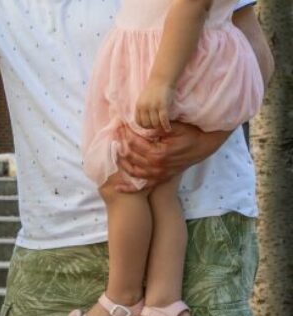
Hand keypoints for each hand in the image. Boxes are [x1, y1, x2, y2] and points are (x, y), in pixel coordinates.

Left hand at [115, 122, 230, 191]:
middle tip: (114, 136)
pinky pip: (143, 186)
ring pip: (133, 171)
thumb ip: (157, 127)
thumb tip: (140, 125)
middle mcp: (156, 166)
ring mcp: (158, 174)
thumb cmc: (190, 134)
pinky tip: (117, 187)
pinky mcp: (160, 179)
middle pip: (131, 156)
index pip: (134, 143)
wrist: (204, 147)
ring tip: (114, 153)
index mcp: (158, 152)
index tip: (119, 126)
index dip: (125, 134)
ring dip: (121, 163)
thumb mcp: (175, 127)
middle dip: (120, 145)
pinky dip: (129, 188)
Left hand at [135, 79, 174, 131]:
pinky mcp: (163, 105)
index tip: (150, 126)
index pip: (138, 122)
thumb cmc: (154, 89)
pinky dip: (166, 125)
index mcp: (138, 106)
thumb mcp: (144, 99)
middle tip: (158, 127)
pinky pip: (163, 119)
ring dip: (159, 127)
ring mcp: (153, 106)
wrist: (162, 79)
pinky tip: (168, 128)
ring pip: (155, 123)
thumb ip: (143, 109)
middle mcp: (144, 107)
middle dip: (152, 127)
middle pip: (146, 124)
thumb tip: (144, 121)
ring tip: (163, 126)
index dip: (144, 126)